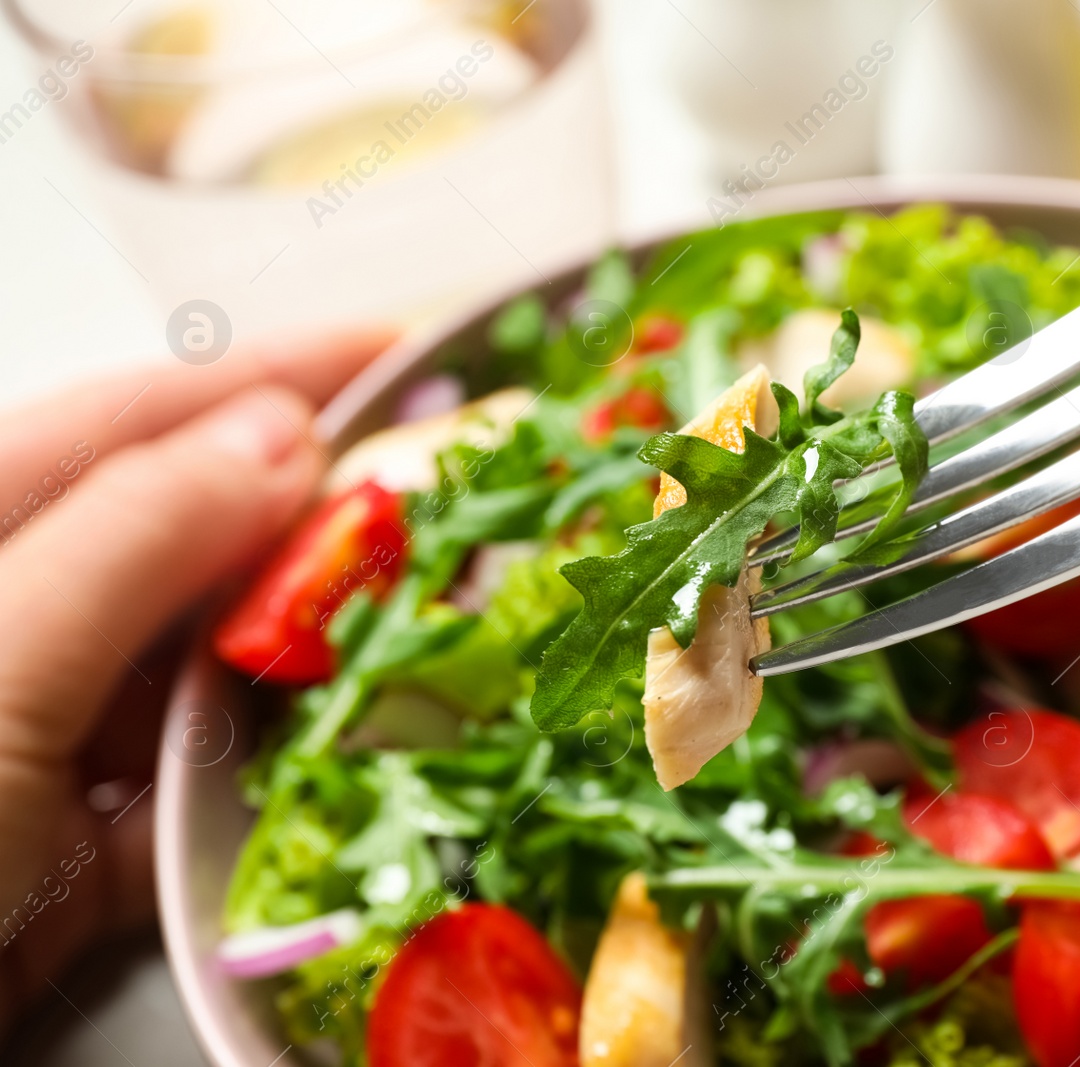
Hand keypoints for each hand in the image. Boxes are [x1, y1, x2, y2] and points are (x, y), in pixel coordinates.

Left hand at [0, 330, 392, 1027]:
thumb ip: (130, 540)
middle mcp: (21, 619)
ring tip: (435, 632)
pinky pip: (209, 791)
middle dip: (322, 524)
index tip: (401, 351)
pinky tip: (354, 767)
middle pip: (196, 542)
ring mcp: (52, 735)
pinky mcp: (83, 848)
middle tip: (451, 509)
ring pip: (217, 669)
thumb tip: (281, 437)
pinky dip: (280, 785)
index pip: (136, 417)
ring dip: (317, 661)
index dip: (272, 374)